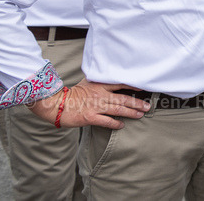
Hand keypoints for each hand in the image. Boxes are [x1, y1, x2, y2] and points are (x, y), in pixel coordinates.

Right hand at [29, 80, 149, 129]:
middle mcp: (100, 95)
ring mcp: (96, 106)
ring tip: (140, 114)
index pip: (121, 84)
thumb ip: (99, 82)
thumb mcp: (87, 83)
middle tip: (147, 106)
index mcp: (100, 85)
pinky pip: (107, 121)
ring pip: (118, 109)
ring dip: (131, 113)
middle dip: (137, 103)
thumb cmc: (72, 94)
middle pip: (124, 98)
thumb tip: (110, 79)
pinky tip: (122, 125)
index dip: (133, 86)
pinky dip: (116, 123)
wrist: (56, 104)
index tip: (144, 88)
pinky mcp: (90, 117)